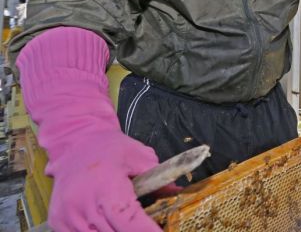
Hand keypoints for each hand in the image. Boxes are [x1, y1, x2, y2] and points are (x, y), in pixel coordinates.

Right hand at [47, 130, 161, 231]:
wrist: (73, 143)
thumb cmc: (109, 148)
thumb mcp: (139, 156)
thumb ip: (158, 177)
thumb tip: (177, 192)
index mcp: (107, 190)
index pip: (130, 222)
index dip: (147, 231)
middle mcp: (85, 207)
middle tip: (148, 226)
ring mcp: (68, 217)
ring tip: (128, 224)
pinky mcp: (58, 222)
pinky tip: (108, 225)